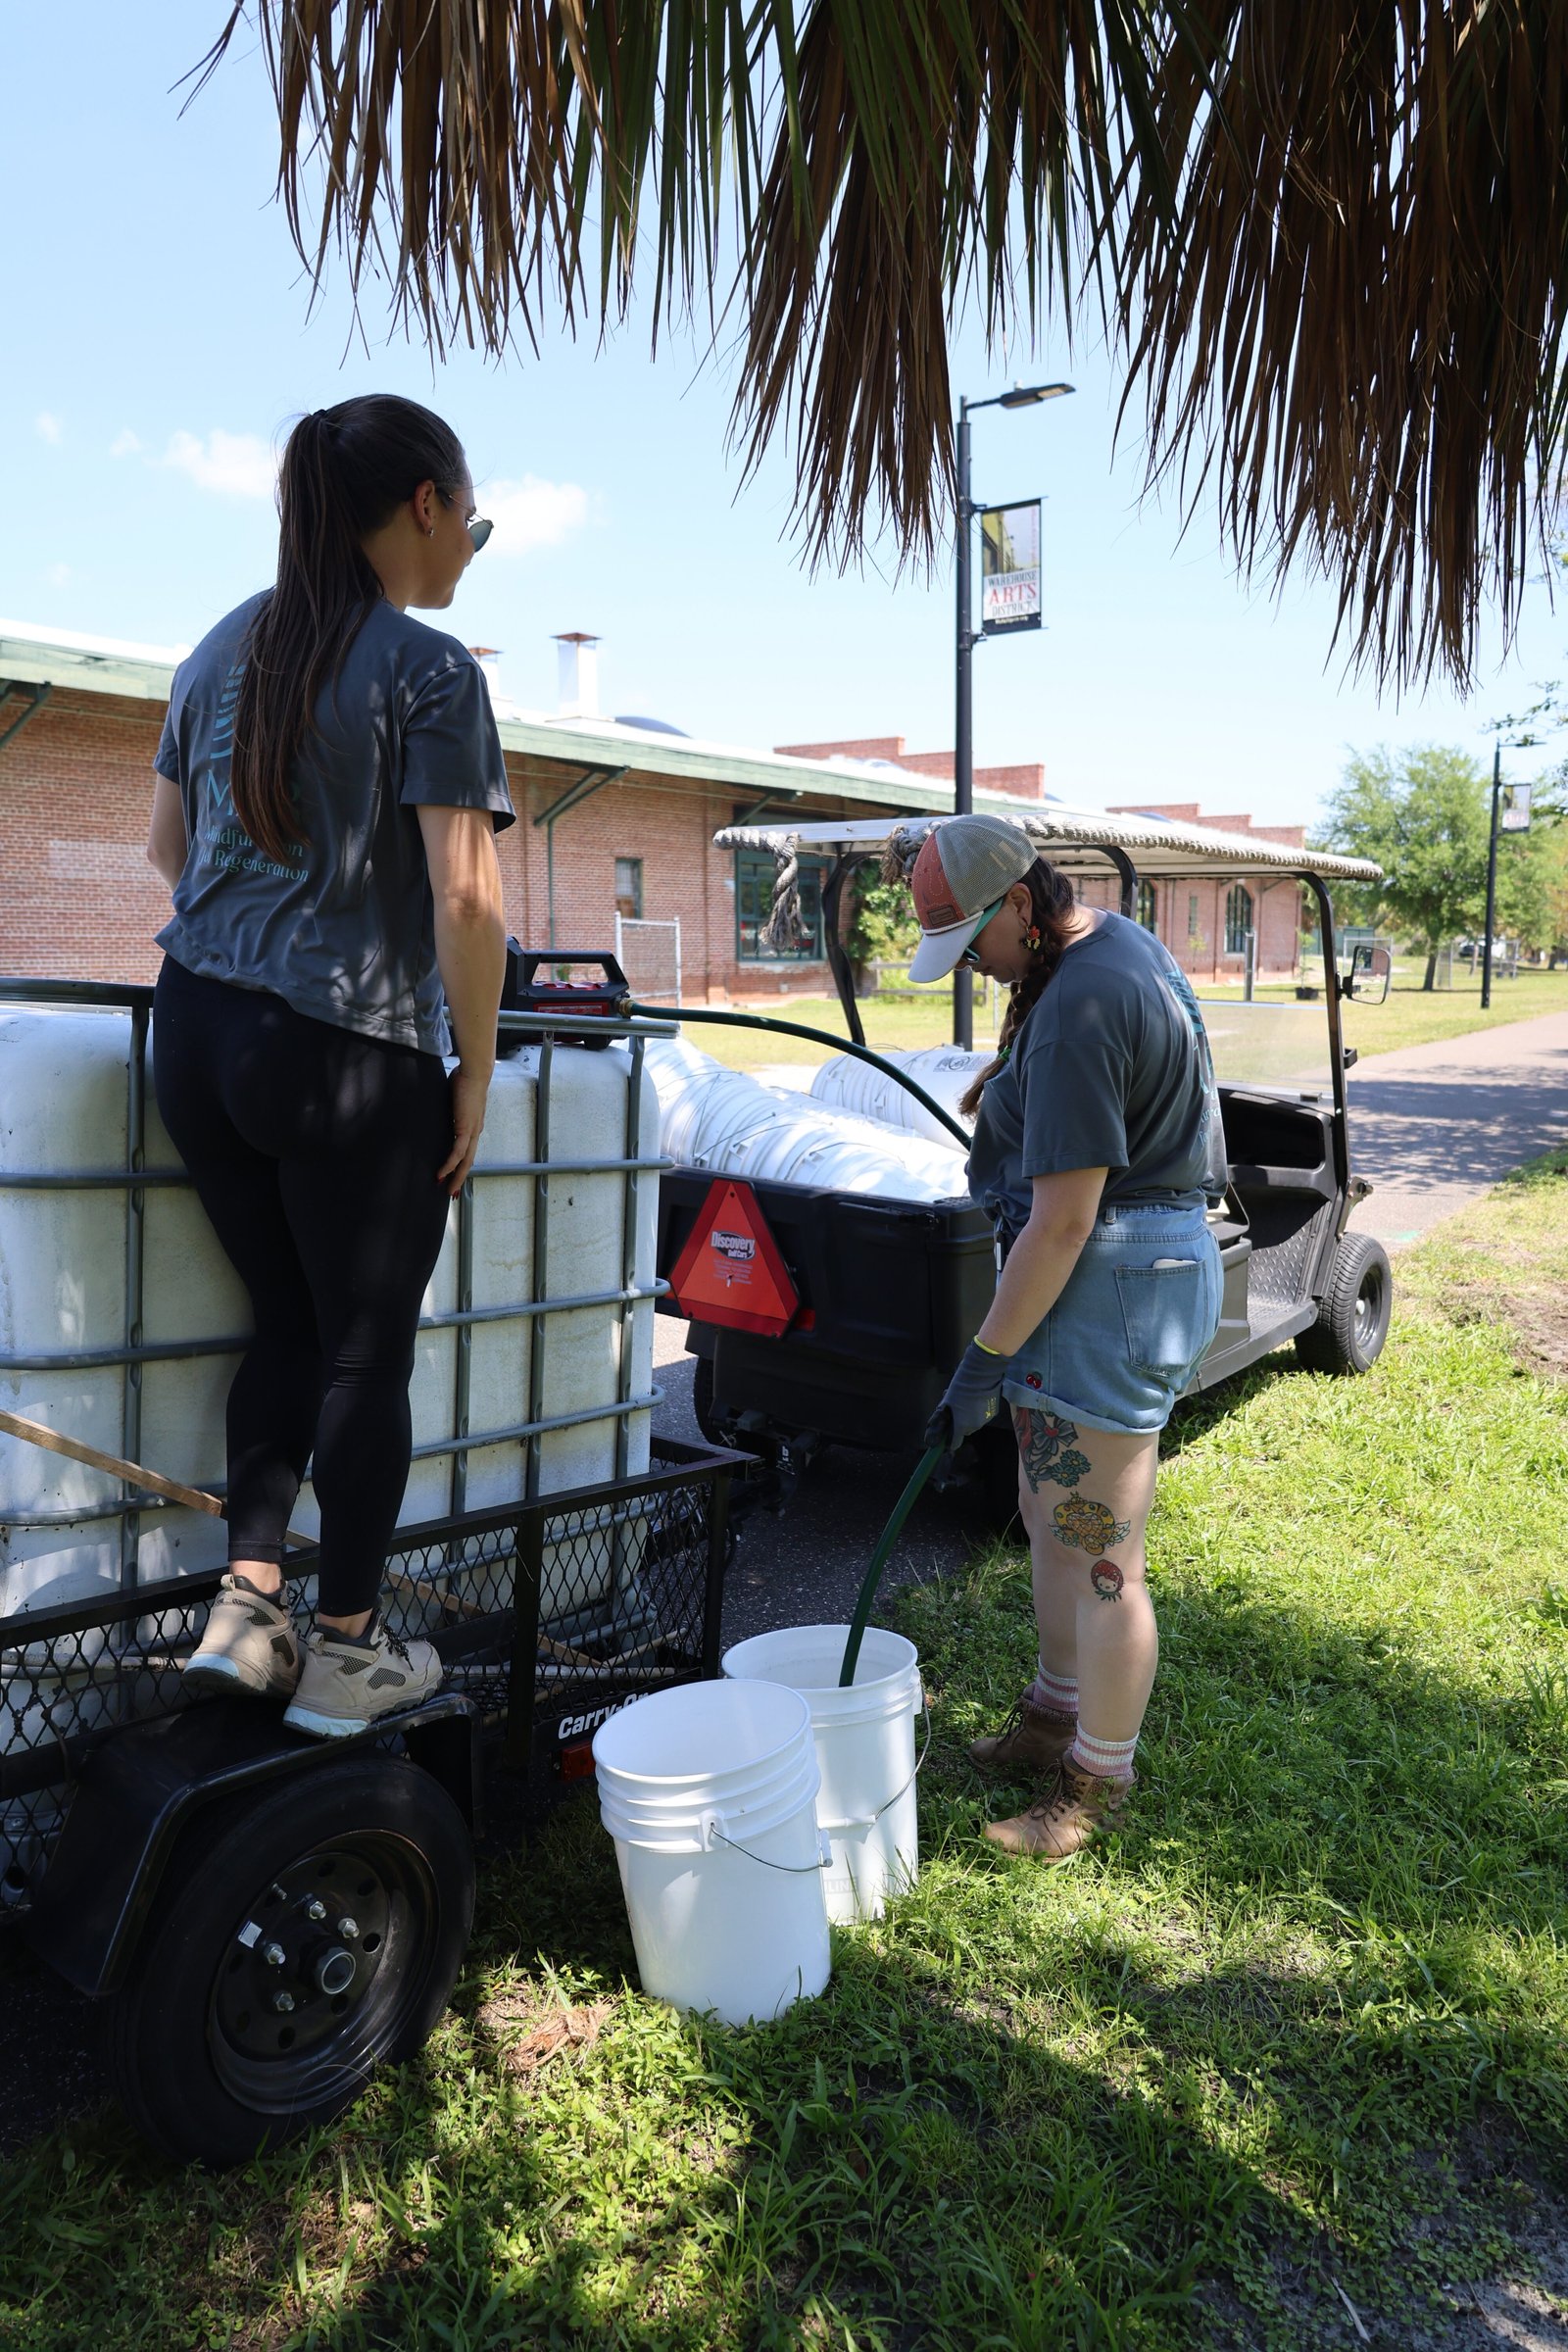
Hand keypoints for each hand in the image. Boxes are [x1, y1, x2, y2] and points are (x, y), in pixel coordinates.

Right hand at [437, 1059, 491, 1195]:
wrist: (474, 1072)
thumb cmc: (463, 1080)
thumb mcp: (454, 1100)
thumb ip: (449, 1109)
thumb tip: (439, 1110)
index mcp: (473, 1126)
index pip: (467, 1151)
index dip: (460, 1165)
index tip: (452, 1176)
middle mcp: (475, 1132)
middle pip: (468, 1161)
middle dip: (460, 1178)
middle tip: (452, 1193)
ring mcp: (472, 1131)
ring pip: (465, 1161)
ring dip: (456, 1177)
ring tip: (447, 1190)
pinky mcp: (466, 1128)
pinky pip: (457, 1152)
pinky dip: (450, 1165)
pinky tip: (441, 1173)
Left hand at [923, 1339, 1006, 1453]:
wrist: (982, 1373)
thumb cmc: (961, 1387)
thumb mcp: (946, 1401)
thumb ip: (939, 1417)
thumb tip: (931, 1432)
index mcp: (961, 1425)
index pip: (954, 1443)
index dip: (948, 1440)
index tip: (945, 1434)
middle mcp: (975, 1426)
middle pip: (964, 1431)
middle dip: (959, 1423)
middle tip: (955, 1409)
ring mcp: (985, 1420)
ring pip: (974, 1423)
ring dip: (969, 1417)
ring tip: (966, 1401)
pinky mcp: (993, 1412)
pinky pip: (983, 1416)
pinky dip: (978, 1411)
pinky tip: (976, 1398)